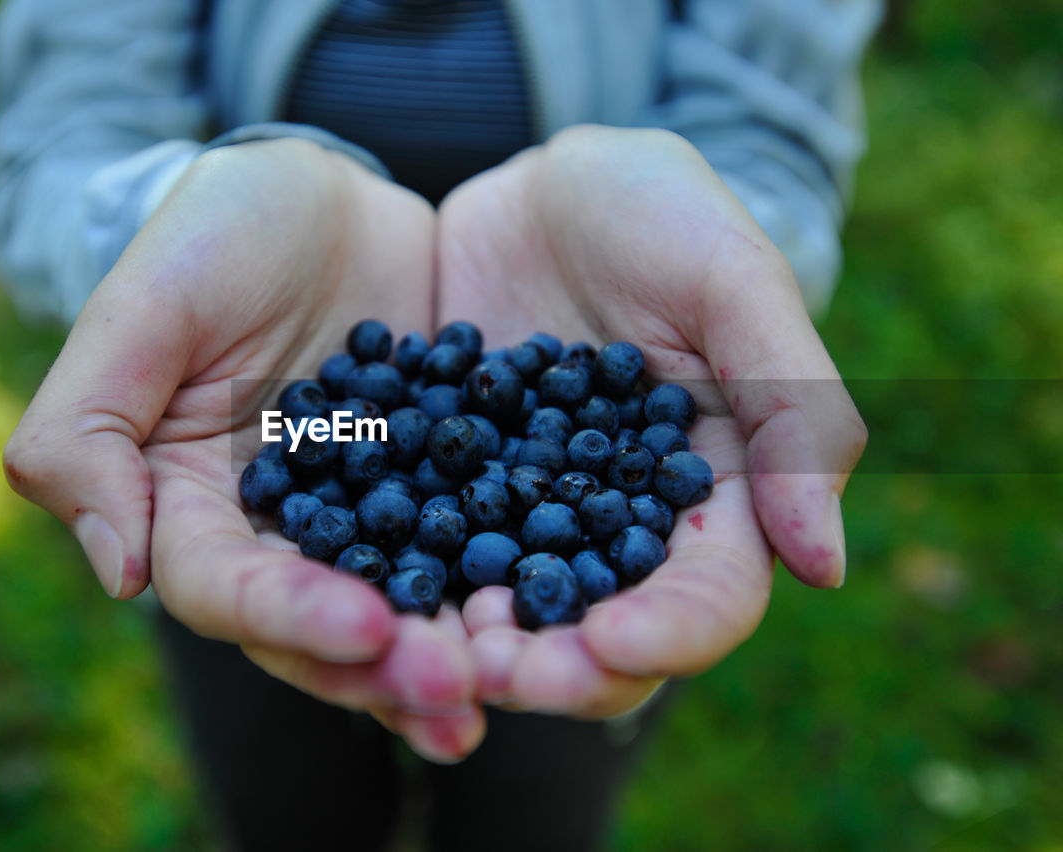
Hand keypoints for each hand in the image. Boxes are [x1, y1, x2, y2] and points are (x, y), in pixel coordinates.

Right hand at [3, 139, 482, 760]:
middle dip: (380, 667)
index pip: (221, 587)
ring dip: (447, 657)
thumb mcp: (144, 304)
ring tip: (507, 686)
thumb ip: (91, 427)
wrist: (325, 195)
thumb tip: (119, 574)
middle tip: (457, 694)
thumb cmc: (217, 233)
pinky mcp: (434, 492)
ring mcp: (360, 520)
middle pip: (314, 628)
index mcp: (188, 502)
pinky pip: (469, 549)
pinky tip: (558, 615)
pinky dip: (506, 587)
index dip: (287, 615)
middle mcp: (273, 533)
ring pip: (395, 610)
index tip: (368, 627)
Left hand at [435, 125, 866, 716]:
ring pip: (516, 609)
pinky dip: (407, 580)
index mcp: (717, 492)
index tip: (610, 645)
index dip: (669, 632)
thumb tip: (825, 569)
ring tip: (434, 647)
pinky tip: (370, 590)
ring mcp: (534, 512)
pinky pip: (431, 549)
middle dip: (559, 667)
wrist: (548, 180)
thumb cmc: (662, 212)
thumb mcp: (733, 282)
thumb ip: (792, 410)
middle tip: (497, 671)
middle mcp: (626, 523)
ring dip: (478, 645)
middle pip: (608, 631)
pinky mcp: (457, 486)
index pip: (710, 595)